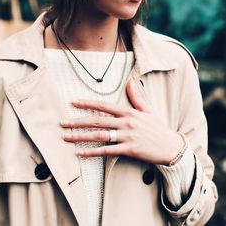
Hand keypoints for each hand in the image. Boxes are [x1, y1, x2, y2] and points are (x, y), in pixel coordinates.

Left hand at [60, 78, 182, 163]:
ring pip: (99, 135)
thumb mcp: (148, 110)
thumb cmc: (158, 128)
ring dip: (80, 137)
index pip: (104, 105)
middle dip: (77, 121)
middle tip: (62, 122)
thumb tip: (130, 81)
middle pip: (97, 120)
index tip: (73, 102)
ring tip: (66, 137)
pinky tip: (80, 153)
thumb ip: (136, 97)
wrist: (171, 146)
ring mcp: (127, 136)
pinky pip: (106, 151)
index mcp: (129, 111)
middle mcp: (126, 122)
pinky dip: (92, 152)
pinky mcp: (129, 150)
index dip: (87, 103)